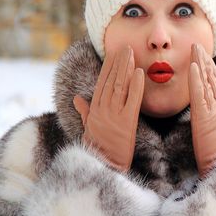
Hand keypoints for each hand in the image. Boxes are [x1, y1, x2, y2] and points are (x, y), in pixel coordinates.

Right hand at [73, 46, 143, 171]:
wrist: (104, 167)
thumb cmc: (97, 149)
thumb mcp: (88, 128)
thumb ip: (85, 111)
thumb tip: (77, 98)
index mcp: (94, 110)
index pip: (101, 83)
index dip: (108, 67)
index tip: (113, 53)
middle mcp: (102, 110)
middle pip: (110, 81)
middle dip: (118, 62)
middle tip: (125, 47)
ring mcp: (114, 116)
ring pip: (119, 86)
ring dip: (125, 68)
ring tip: (131, 53)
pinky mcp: (126, 123)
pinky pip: (132, 101)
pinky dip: (135, 86)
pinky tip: (139, 73)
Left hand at [189, 43, 215, 177]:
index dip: (211, 66)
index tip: (205, 53)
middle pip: (213, 77)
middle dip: (205, 59)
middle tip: (197, 44)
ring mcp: (215, 109)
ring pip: (207, 81)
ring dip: (200, 63)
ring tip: (194, 49)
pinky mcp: (205, 116)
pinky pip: (199, 93)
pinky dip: (197, 78)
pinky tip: (193, 66)